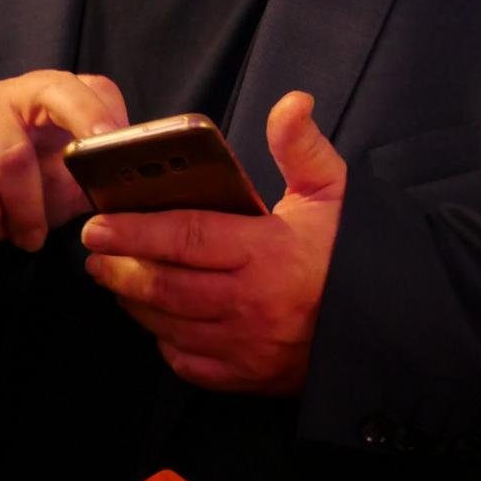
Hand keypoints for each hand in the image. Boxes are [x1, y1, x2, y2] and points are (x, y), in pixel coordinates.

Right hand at [0, 70, 127, 258]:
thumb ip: (96, 181)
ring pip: (10, 153)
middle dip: (83, 127)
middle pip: (52, 91)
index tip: (120, 147)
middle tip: (90, 180)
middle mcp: (11, 94)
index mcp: (49, 98)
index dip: (107, 113)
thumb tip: (142, 195)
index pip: (89, 84)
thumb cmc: (11, 188)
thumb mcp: (59, 184)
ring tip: (30, 238)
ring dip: (25, 209)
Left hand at [80, 91, 345, 393]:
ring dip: (133, 301)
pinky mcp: (246, 377)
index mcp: (270, 252)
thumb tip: (291, 102)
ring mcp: (247, 347)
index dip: (137, 230)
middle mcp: (253, 304)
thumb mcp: (332, 190)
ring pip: (169, 325)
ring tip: (112, 276)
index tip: (98, 223)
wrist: (387, 324)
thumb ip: (302, 146)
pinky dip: (163, 339)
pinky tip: (154, 316)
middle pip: (166, 286)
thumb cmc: (349, 251)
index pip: (189, 237)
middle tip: (93, 251)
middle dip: (120, 267)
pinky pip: (188, 361)